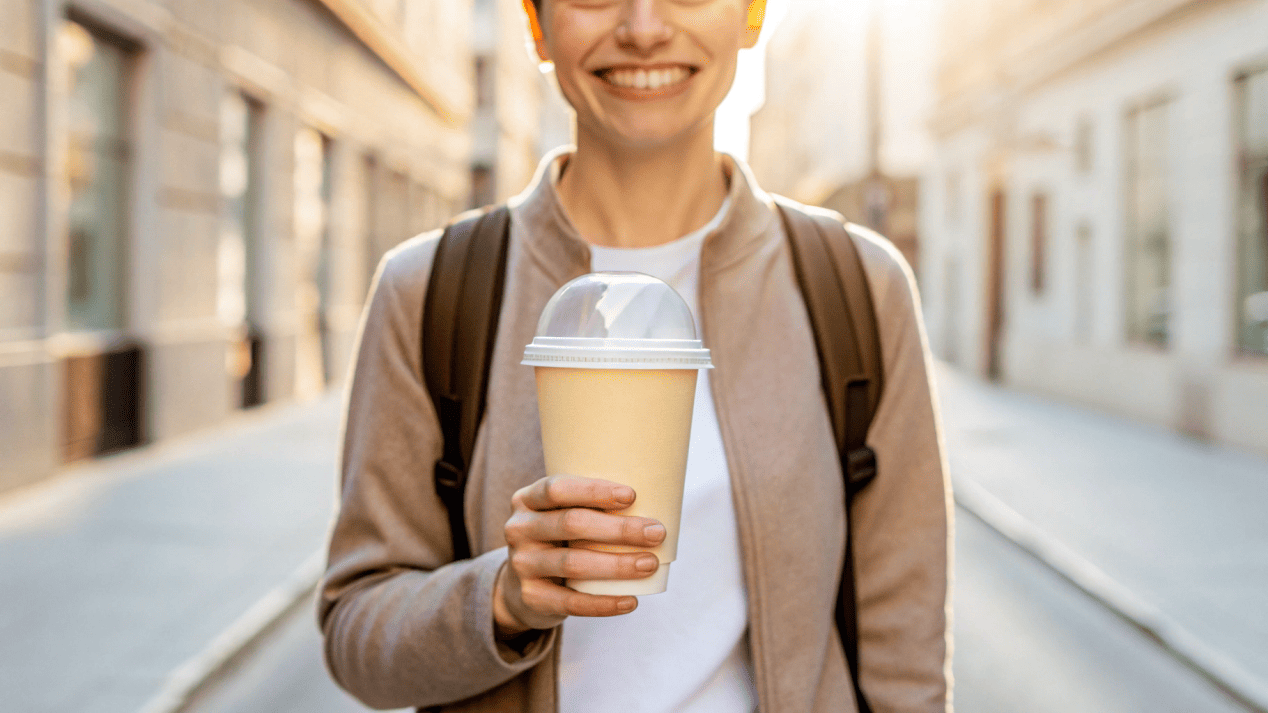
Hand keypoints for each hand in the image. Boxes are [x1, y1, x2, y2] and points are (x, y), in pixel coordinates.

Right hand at [493, 475, 666, 636]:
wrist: (520, 586)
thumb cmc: (558, 539)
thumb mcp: (559, 514)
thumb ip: (590, 506)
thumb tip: (657, 499)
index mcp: (527, 499)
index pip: (557, 488)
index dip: (594, 491)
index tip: (632, 496)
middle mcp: (519, 528)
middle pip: (571, 524)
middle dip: (619, 529)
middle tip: (656, 532)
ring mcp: (521, 564)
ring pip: (573, 563)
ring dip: (617, 565)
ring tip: (650, 563)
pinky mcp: (531, 597)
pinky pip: (572, 602)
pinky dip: (604, 603)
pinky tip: (631, 600)